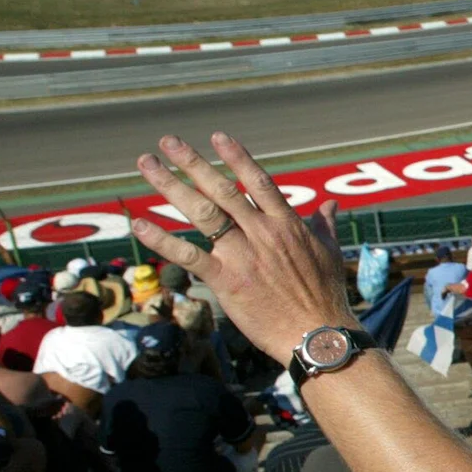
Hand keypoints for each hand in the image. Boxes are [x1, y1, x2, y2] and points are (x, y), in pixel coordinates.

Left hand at [132, 133, 354, 363]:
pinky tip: (140, 224)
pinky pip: (188, 255)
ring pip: (202, 213)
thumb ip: (324, 224)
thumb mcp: (329, 252)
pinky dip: (162, 239)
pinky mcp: (226, 281)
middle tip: (168, 141)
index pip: (258, 181)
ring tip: (147, 165)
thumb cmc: (325, 296)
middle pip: (222, 189)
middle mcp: (262, 233)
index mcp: (287, 224)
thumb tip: (331, 204)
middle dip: (193, 162)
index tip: (217, 137)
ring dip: (171, 186)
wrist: (317, 333)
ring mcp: (242, 255)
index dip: (236, 158)